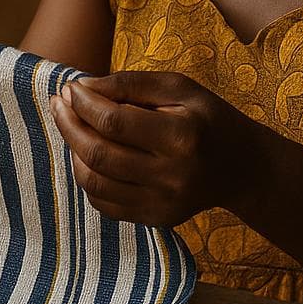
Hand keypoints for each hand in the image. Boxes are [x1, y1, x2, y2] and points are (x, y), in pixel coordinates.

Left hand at [48, 70, 266, 227]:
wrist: (243, 167)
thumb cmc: (207, 118)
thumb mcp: (179, 88)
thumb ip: (130, 84)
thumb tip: (81, 87)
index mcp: (182, 136)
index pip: (115, 122)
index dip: (84, 104)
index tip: (70, 88)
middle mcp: (172, 176)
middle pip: (99, 154)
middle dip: (69, 125)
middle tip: (59, 103)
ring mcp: (163, 204)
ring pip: (94, 182)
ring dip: (73, 151)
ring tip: (73, 127)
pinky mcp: (155, 219)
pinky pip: (104, 204)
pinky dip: (88, 178)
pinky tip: (89, 155)